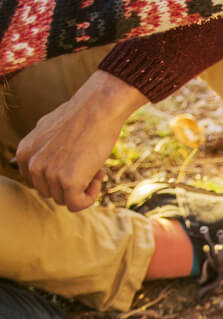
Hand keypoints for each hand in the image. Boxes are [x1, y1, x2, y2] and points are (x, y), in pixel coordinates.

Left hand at [16, 71, 144, 210]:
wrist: (97, 110)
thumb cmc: (80, 117)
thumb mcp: (49, 130)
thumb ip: (42, 148)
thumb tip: (48, 160)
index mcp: (24, 152)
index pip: (37, 183)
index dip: (58, 179)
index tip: (74, 166)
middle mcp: (32, 164)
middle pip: (50, 194)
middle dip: (71, 185)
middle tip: (88, 166)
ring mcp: (48, 174)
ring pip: (65, 200)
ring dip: (83, 188)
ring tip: (94, 167)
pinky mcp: (67, 181)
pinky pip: (77, 204)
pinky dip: (90, 197)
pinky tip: (98, 176)